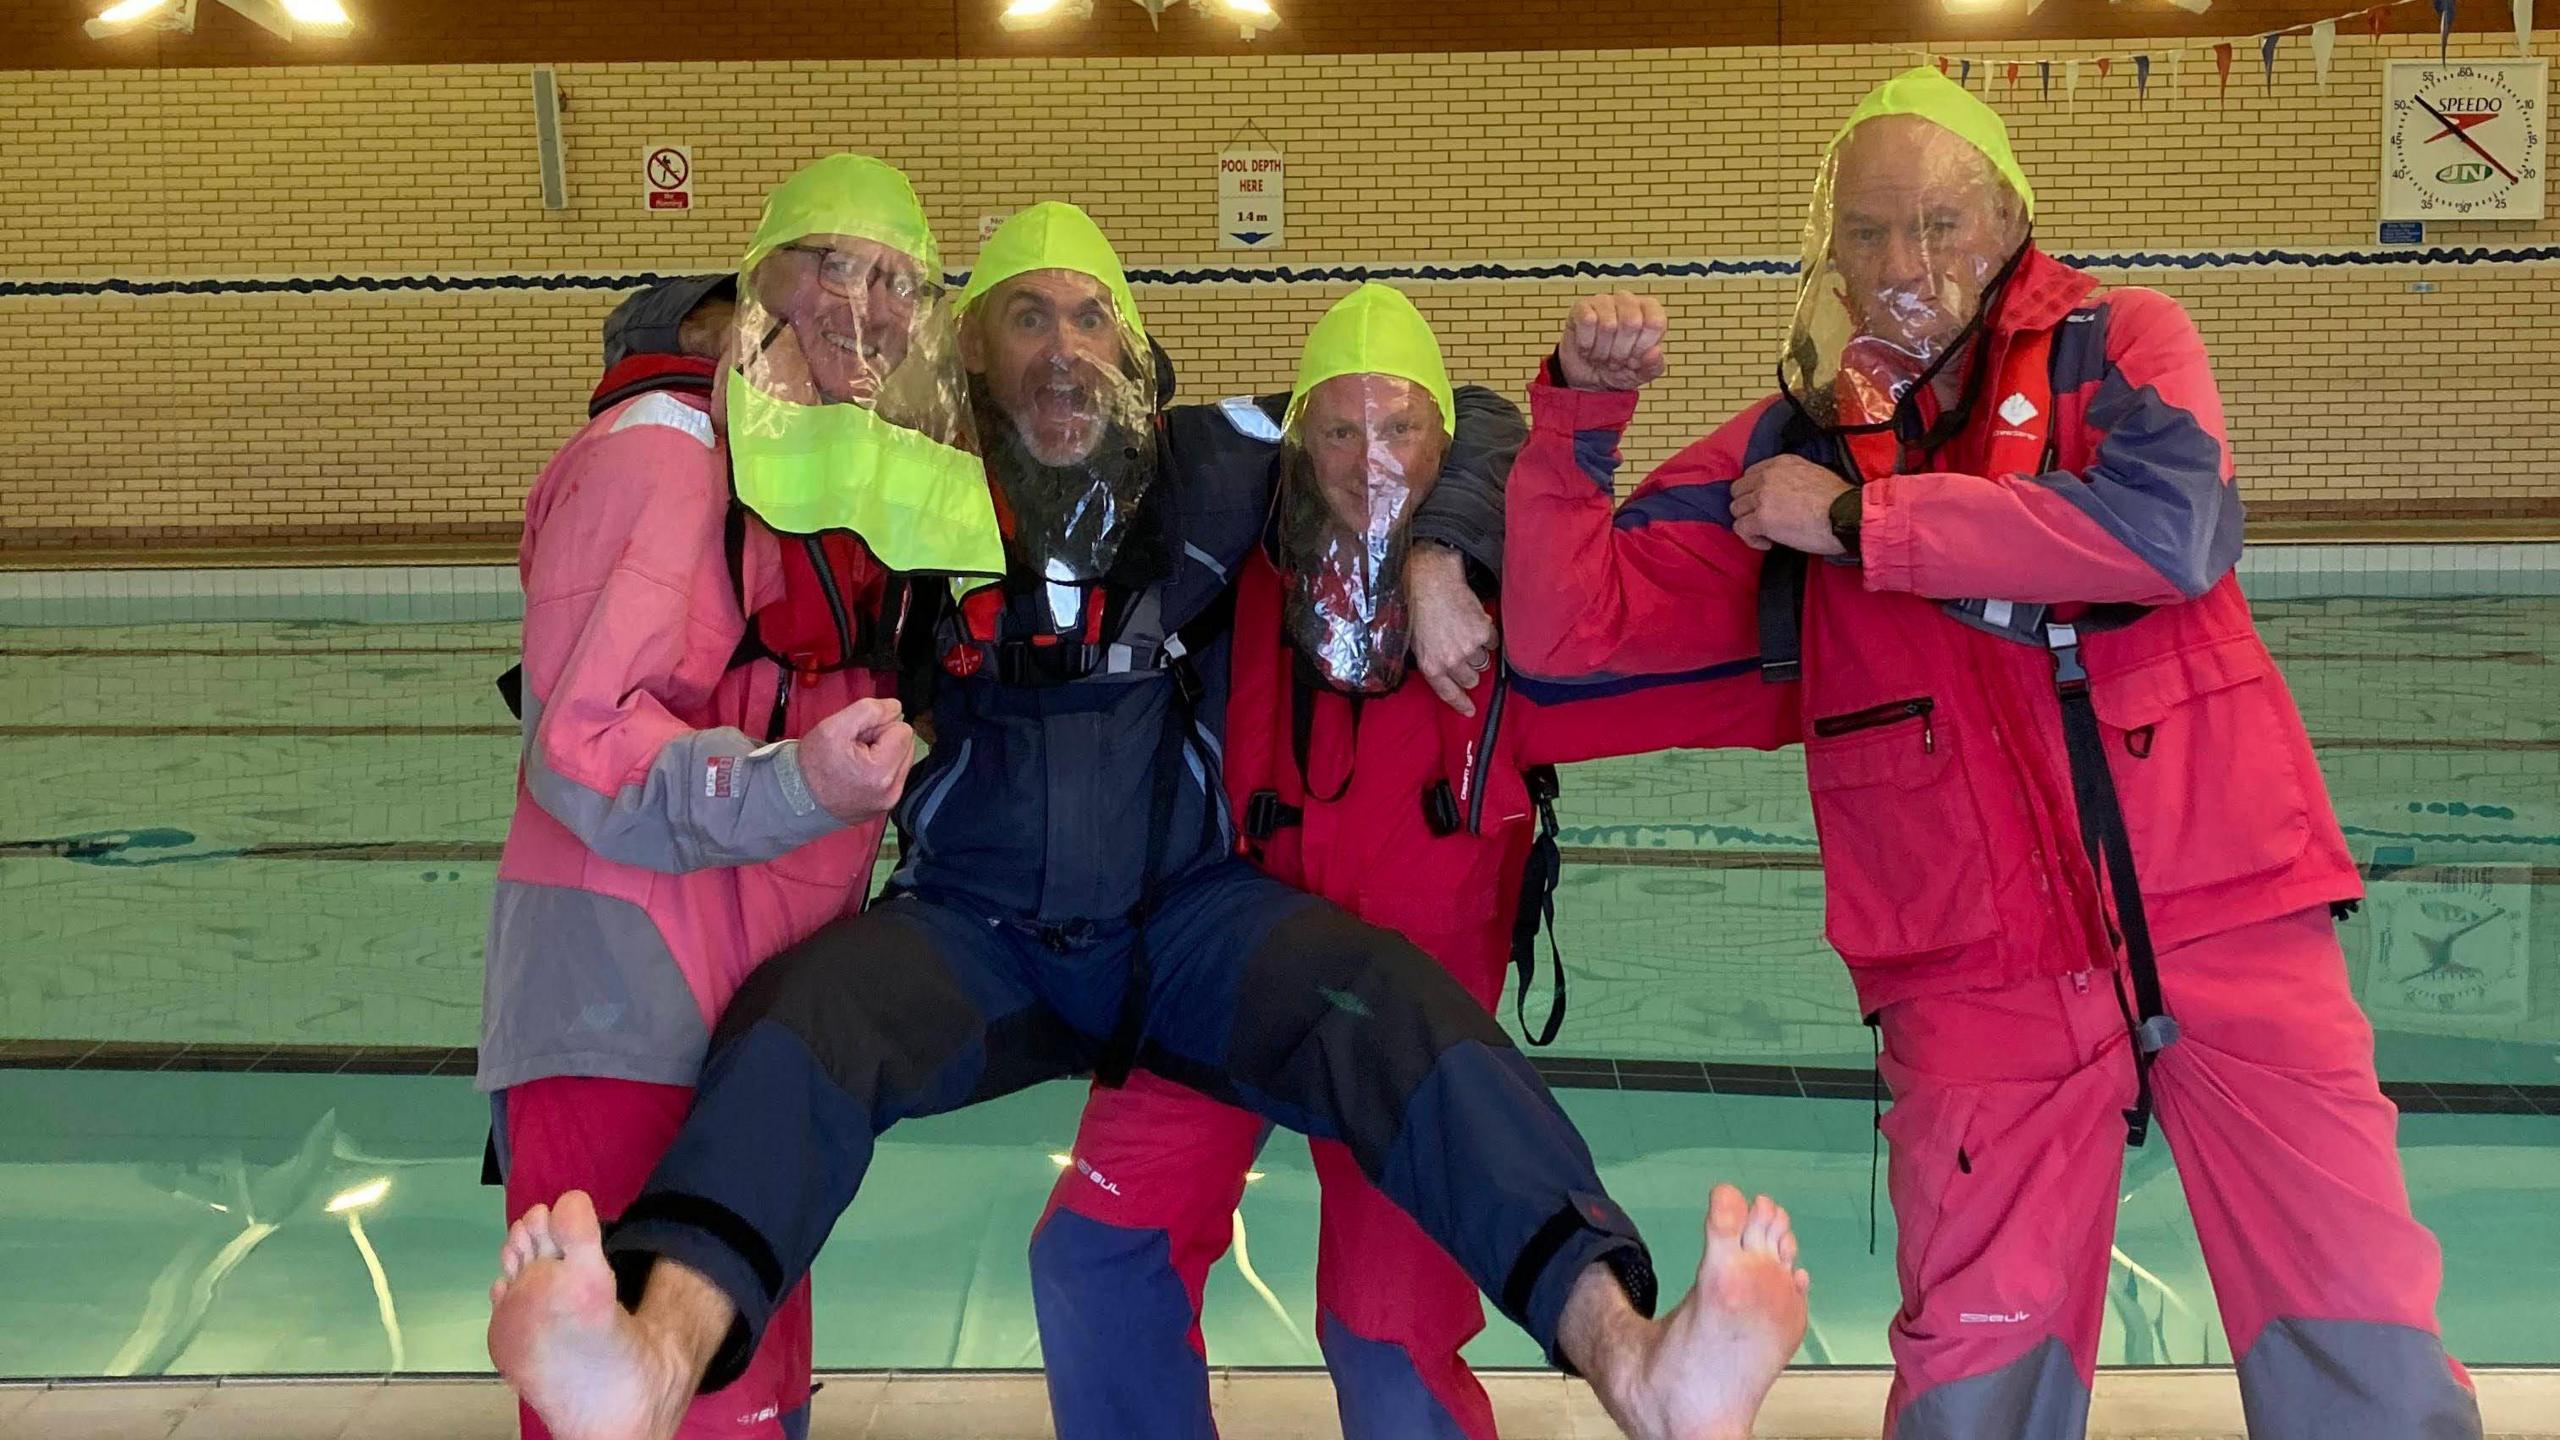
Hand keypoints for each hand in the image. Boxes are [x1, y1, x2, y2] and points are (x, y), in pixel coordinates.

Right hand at [795, 696, 915, 821]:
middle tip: (856, 748)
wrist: (797, 798)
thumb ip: (869, 710)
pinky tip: (859, 773)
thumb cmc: (812, 765)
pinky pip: (895, 776)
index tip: (858, 737)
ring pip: (902, 759)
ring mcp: (890, 801)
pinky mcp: (886, 806)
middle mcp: (892, 791)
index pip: (903, 730)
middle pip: (906, 745)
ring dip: (883, 754)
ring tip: (856, 760)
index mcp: (881, 772)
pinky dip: (880, 770)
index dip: (880, 727)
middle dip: (884, 740)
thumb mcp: (833, 727)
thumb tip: (896, 707)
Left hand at [1405, 542, 1496, 717]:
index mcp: (1431, 665)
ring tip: (1465, 632)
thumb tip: (1444, 673)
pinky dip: (1488, 635)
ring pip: (1483, 662)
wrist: (1431, 581)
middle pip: (1471, 679)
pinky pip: (1493, 643)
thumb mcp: (1415, 642)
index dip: (1461, 703)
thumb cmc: (1418, 607)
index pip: (1449, 693)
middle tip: (1463, 653)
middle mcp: (1450, 660)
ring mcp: (1469, 647)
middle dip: (1468, 669)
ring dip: (1477, 651)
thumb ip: (1431, 661)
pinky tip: (1475, 623)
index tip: (1470, 710)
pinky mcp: (1483, 631)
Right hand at [1554, 293, 1667, 390]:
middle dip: (1621, 352)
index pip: (1655, 322)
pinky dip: (1586, 344)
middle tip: (1615, 361)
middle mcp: (1628, 301)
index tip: (1634, 359)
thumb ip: (1654, 366)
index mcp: (1650, 311)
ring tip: (1601, 356)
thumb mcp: (1640, 374)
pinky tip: (1587, 349)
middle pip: (1631, 322)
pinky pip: (1587, 321)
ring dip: (1602, 351)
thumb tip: (1655, 352)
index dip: (1643, 347)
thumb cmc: (1618, 368)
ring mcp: (1604, 301)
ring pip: (1608, 324)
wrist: (1587, 376)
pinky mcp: (1581, 307)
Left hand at [1730, 456, 1850, 555]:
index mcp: (1781, 463)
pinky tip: (1767, 543)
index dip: (1754, 492)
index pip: (1750, 475)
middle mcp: (1767, 476)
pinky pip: (1741, 529)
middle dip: (1747, 507)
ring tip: (1767, 533)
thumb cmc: (1837, 500)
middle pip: (1738, 491)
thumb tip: (1784, 493)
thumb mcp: (1812, 473)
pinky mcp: (1762, 519)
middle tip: (1763, 520)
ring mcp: (1762, 497)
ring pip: (1736, 510)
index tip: (1766, 504)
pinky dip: (1750, 539)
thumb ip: (1791, 477)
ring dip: (1748, 523)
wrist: (1845, 514)